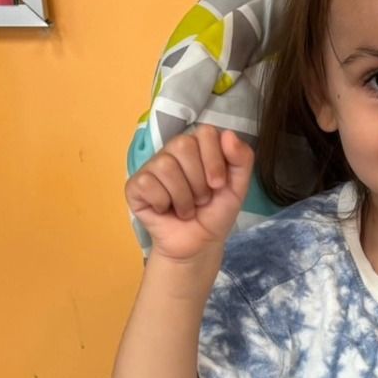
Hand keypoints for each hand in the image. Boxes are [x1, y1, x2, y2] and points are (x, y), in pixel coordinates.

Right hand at [126, 125, 254, 262]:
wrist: (199, 245)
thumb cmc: (215, 213)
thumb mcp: (238, 188)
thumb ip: (242, 159)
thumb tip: (229, 134)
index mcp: (197, 147)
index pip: (205, 132)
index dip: (214, 160)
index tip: (218, 185)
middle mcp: (172, 152)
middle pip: (183, 146)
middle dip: (198, 181)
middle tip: (201, 200)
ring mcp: (152, 167)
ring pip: (166, 167)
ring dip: (183, 197)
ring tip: (186, 209)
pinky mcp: (135, 186)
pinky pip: (147, 184)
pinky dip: (162, 203)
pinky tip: (165, 210)